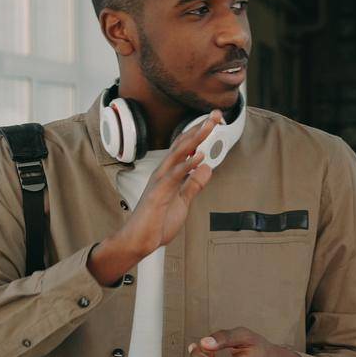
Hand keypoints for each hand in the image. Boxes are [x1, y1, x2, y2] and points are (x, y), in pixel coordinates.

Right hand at [87, 112, 220, 285]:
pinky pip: (174, 177)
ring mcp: (160, 182)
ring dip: (194, 140)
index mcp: (170, 174)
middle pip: (183, 145)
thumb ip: (194, 184)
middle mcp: (164, 173)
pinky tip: (199, 157)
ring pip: (178, 155)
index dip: (200, 133)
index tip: (214, 121)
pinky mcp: (158, 194)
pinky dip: (187, 166)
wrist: (139, 241)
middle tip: (216, 115)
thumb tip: (206, 168)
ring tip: (209, 126)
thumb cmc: (157, 221)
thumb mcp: (183, 201)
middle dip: (200, 129)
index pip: (187, 148)